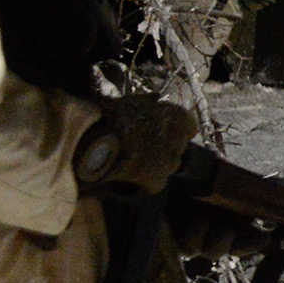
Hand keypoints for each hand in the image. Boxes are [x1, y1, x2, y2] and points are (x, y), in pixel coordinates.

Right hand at [75, 96, 198, 193]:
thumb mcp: (132, 101)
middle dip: (166, 148)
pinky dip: (145, 182)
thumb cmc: (109, 115)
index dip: (177, 130)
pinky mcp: (157, 179)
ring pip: (170, 165)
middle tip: (145, 147)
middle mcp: (177, 137)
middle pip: (178, 147)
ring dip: (157, 165)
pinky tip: (130, 177)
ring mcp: (169, 160)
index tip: (164, 132)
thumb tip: (155, 99)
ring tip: (136, 162)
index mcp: (175, 116)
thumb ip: (149, 102)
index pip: (190, 126)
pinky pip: (156, 183)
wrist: (94, 140)